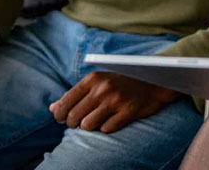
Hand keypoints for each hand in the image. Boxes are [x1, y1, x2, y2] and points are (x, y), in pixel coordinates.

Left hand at [49, 71, 179, 133]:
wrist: (155, 82)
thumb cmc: (122, 82)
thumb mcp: (98, 82)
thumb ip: (75, 95)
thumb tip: (52, 109)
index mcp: (92, 79)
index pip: (64, 103)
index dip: (60, 115)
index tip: (63, 119)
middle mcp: (102, 88)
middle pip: (73, 117)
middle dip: (74, 123)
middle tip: (81, 122)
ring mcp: (115, 100)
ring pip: (87, 126)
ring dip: (90, 127)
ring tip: (97, 121)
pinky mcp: (128, 111)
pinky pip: (106, 129)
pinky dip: (107, 127)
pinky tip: (113, 120)